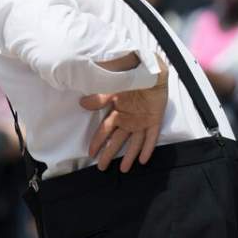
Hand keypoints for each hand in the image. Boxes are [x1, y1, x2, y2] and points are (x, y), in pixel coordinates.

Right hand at [80, 55, 168, 172]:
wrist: (151, 68)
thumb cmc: (131, 75)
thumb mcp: (113, 86)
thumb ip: (100, 97)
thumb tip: (82, 103)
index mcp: (118, 111)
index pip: (105, 130)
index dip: (98, 141)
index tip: (90, 153)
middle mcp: (129, 119)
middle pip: (117, 140)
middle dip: (109, 154)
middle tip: (102, 168)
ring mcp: (142, 120)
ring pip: (134, 142)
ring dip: (129, 155)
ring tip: (123, 169)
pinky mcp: (155, 119)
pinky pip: (151, 136)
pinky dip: (147, 148)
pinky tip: (143, 160)